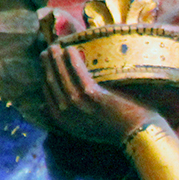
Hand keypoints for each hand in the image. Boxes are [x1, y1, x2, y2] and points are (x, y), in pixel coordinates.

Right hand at [41, 43, 156, 142]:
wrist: (137, 133)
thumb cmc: (113, 128)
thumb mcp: (81, 127)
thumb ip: (64, 116)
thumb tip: (41, 106)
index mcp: (63, 121)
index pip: (47, 93)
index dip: (45, 75)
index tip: (45, 62)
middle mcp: (66, 114)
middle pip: (52, 83)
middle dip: (47, 64)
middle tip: (48, 49)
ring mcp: (79, 105)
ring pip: (62, 77)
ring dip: (57, 59)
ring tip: (56, 46)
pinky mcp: (93, 97)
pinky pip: (79, 74)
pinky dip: (73, 60)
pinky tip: (70, 49)